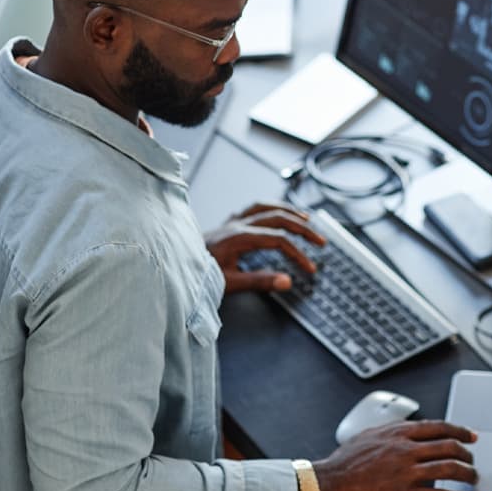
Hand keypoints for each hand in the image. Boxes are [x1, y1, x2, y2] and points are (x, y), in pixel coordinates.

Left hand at [206, 202, 325, 293]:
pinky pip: (253, 209)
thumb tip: (287, 281)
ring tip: (306, 218)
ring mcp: (231, 222)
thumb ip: (259, 282)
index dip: (298, 253)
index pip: (278, 240)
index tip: (309, 268)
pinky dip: (269, 209)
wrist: (172, 265)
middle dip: (303, 228)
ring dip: (288, 211)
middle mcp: (236, 224)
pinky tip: (276, 213)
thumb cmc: (197, 275)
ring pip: (266, 207)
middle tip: (320, 241)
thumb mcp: (228, 283)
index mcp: (238, 237)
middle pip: (278, 218)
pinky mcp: (226, 224)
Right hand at [312, 420, 482, 490]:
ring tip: (475, 480)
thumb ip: (389, 433)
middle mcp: (405, 448)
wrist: (328, 483)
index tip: (470, 436)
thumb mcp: (368, 435)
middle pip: (448, 446)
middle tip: (473, 461)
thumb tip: (400, 432)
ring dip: (468, 475)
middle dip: (467, 454)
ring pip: (449, 469)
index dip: (459, 430)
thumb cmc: (343, 462)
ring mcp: (406, 471)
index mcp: (397, 432)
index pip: (437, 427)